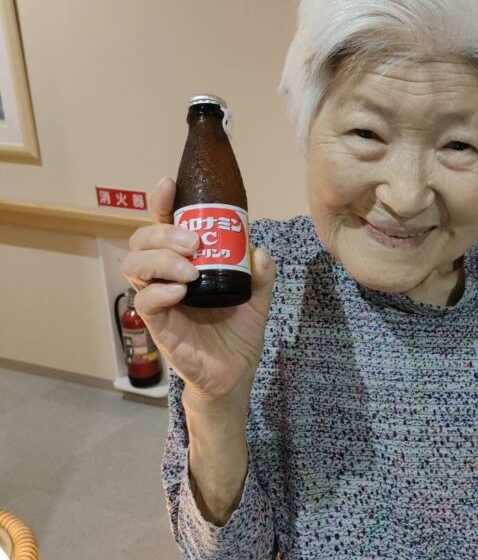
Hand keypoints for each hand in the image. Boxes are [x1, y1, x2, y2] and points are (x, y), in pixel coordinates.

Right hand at [120, 176, 276, 403]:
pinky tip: (180, 292)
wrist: (235, 374)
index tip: (169, 185)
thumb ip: (261, 273)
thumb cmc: (238, 331)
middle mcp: (166, 275)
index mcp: (186, 261)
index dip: (161, 202)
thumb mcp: (258, 297)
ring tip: (190, 271)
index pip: (163, 224)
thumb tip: (259, 251)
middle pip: (141, 239)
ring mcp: (159, 300)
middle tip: (193, 243)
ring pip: (135, 266)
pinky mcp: (158, 326)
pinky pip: (145, 302)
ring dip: (160, 259)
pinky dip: (159, 292)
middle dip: (162, 233)